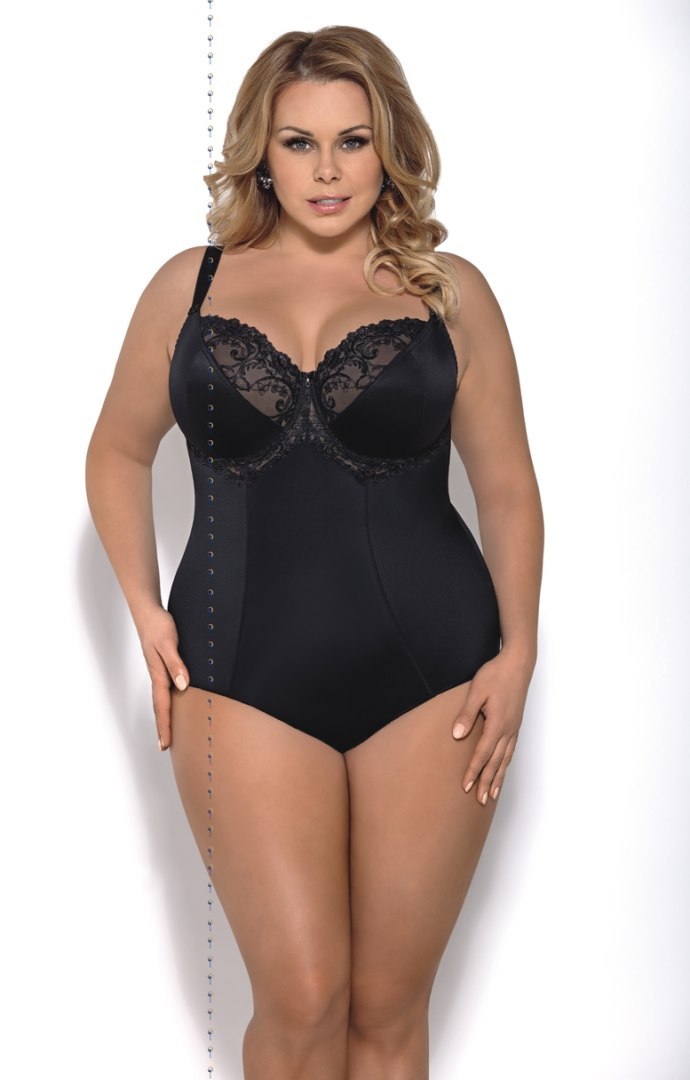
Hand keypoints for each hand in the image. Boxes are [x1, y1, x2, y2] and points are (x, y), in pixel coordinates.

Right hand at [137, 606, 188, 750]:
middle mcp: (158, 675)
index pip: (162, 705)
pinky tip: (173, 703)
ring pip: (161, 699)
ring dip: (164, 716)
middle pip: (160, 706)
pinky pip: (165, 688)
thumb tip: (182, 686)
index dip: (165, 725)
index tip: (164, 744)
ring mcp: (159, 671)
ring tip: (168, 732)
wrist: (148, 611)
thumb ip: (176, 664)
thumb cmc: (158, 626)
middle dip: (162, 727)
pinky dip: (167, 701)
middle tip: (164, 747)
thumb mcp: (169, 643)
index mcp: (158, 674)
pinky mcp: (162, 665)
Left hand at [451, 650, 532, 804]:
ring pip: (505, 759)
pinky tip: (502, 770)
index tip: (465, 787)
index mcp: (497, 724)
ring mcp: (513, 728)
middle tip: (480, 800)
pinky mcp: (515, 724)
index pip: (483, 754)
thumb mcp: (476, 691)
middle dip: (486, 782)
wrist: (518, 663)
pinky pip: (510, 750)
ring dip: (498, 777)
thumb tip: (457, 735)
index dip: (473, 771)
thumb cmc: (496, 675)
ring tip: (491, 794)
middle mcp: (508, 730)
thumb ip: (467, 714)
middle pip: (496, 762)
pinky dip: (505, 764)